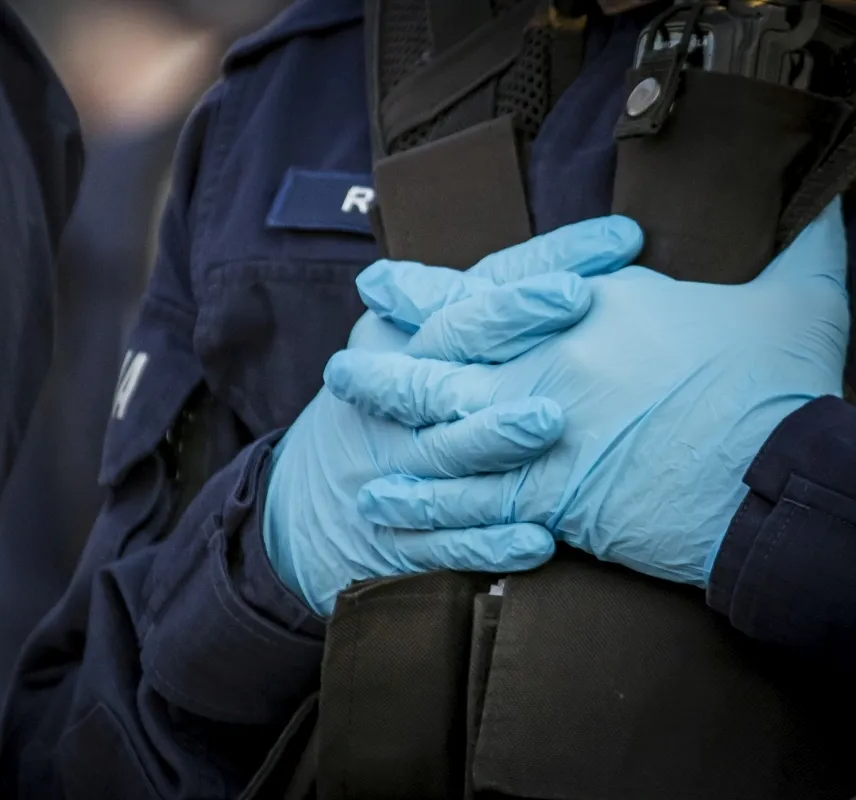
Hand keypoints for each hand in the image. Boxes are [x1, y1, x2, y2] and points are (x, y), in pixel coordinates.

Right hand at [263, 218, 642, 613]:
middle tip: (575, 298)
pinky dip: (489, 542)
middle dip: (508, 322)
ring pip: (445, 450)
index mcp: (400, 341)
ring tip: (551, 421)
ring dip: (494, 435)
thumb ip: (483, 305)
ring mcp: (395, 471)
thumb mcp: (413, 346)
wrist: (310, 507)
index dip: (540, 263)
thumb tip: (602, 256)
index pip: (472, 291)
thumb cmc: (391, 408)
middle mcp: (393, 399)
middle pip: (449, 351)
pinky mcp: (401, 541)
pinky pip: (444, 542)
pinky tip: (540, 539)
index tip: (619, 239)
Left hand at [329, 200, 848, 587]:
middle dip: (387, 360)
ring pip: (437, 427)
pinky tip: (384, 500)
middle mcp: (543, 366)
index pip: (487, 292)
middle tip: (343, 360)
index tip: (383, 284)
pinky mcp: (544, 499)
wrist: (778, 478)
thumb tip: (839, 217)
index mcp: (587, 313)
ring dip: (386, 420)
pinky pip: (463, 503)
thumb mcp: (793, 306)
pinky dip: (421, 503)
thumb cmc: (777, 389)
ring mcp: (536, 435)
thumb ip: (800, 258)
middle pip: (442, 360)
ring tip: (347, 421)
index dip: (427, 290)